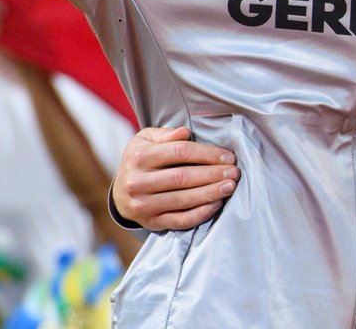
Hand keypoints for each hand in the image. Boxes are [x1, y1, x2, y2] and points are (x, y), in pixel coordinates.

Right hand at [112, 126, 240, 230]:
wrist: (120, 193)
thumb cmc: (141, 160)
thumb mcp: (146, 140)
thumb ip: (166, 134)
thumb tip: (185, 132)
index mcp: (139, 156)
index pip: (180, 153)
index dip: (206, 154)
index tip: (227, 156)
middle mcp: (138, 182)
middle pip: (183, 177)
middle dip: (213, 174)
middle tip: (234, 172)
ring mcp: (144, 205)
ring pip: (183, 200)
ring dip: (210, 193)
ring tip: (230, 187)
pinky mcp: (151, 222)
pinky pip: (180, 220)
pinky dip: (200, 213)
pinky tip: (216, 204)